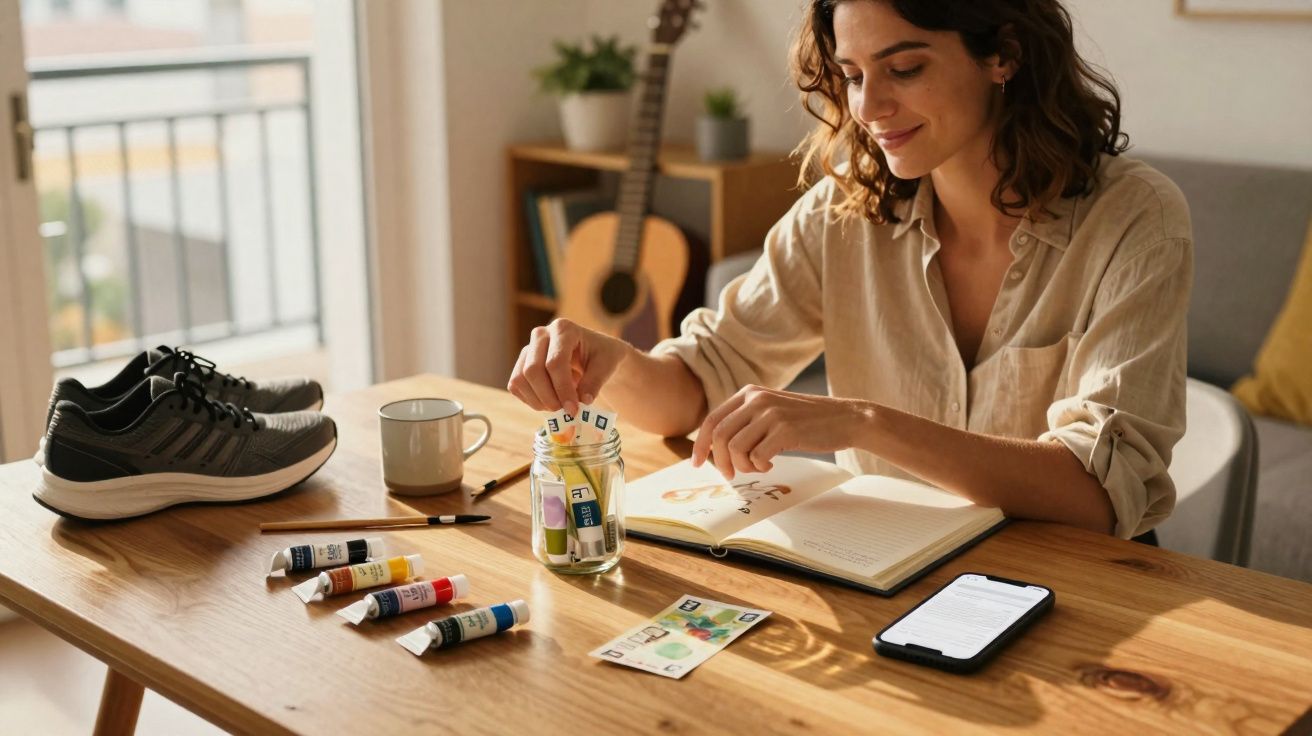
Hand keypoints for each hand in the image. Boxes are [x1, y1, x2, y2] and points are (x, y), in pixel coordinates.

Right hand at [507, 319, 630, 414]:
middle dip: (549, 397)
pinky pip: (516, 385)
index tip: (574, 409)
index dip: (562, 389)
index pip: (554, 362)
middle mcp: (541, 334)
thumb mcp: (608, 365)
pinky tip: (549, 403)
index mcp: (563, 329)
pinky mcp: (521, 363)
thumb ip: (595, 382)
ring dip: (538, 401)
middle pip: (533, 370)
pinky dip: (530, 400)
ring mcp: (528, 348)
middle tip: (566, 412)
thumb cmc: (602, 356)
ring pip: (520, 379)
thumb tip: (583, 401)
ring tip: (559, 409)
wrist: (594, 353)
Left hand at [691, 385, 869, 479]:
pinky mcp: (785, 430)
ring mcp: (771, 413)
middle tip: (731, 475)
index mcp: (749, 393)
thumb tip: (717, 448)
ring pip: (735, 448)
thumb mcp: (772, 411)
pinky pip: (756, 457)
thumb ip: (747, 421)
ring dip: (743, 466)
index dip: (701, 445)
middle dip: (720, 462)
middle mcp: (756, 399)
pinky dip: (760, 467)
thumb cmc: (807, 421)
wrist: (845, 418)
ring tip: (759, 466)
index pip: (712, 420)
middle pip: (720, 436)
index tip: (697, 464)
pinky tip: (772, 464)